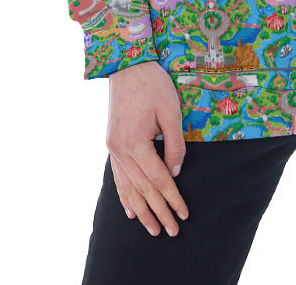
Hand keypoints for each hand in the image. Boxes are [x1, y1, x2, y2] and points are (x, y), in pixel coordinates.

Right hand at [106, 61, 188, 236]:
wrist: (127, 64)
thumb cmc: (153, 84)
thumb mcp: (171, 112)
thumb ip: (174, 146)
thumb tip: (175, 173)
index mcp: (135, 144)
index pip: (158, 180)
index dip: (173, 198)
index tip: (184, 215)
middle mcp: (120, 150)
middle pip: (142, 189)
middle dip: (159, 212)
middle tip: (172, 232)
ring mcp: (112, 148)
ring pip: (127, 188)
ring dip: (141, 211)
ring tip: (152, 230)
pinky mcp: (111, 143)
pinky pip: (117, 177)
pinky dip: (124, 195)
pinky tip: (130, 210)